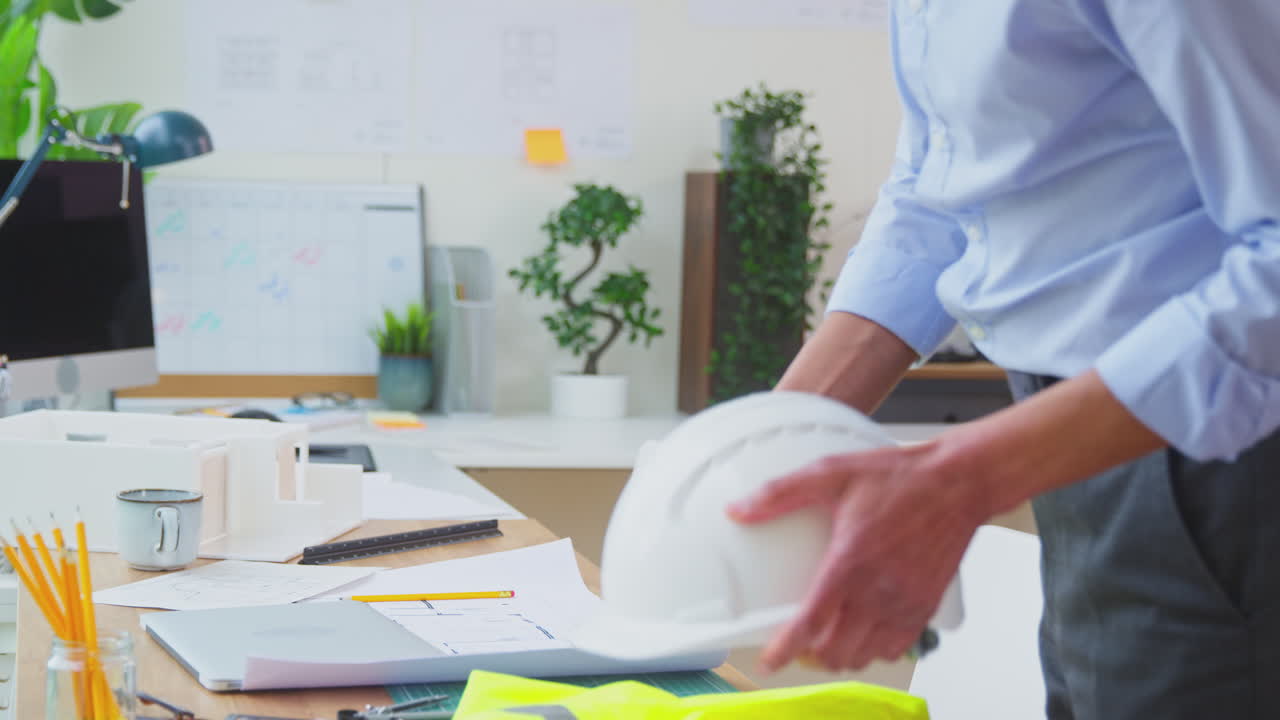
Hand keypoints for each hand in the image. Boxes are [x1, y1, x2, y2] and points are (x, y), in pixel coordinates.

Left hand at [726, 440, 989, 672]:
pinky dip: (875, 649)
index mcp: (850, 561)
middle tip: (799, 638)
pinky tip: (864, 629)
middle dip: (811, 652)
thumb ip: (780, 493)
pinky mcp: (926, 606)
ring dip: (843, 652)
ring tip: (830, 635)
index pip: (812, 623)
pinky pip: (897, 648)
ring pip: (865, 656)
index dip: (786, 649)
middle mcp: (879, 590)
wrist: (957, 482)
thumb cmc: (900, 477)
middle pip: (836, 651)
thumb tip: (738, 510)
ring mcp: (905, 602)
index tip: (770, 659)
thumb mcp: (831, 473)